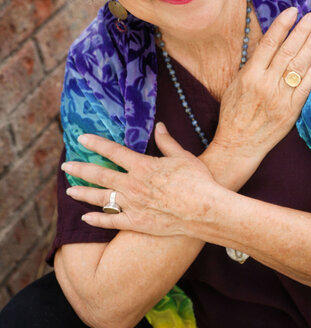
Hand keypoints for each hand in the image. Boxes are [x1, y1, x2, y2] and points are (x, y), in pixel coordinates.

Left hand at [62, 125, 218, 235]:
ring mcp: (133, 206)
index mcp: (142, 166)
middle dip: (80, 169)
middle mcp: (133, 185)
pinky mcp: (137, 224)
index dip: (96, 143)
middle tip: (66, 166)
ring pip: (101, 199)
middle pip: (100, 175)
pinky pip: (112, 221)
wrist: (205, 211)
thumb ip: (167, 141)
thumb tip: (159, 126)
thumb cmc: (197, 181)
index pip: (113, 152)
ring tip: (69, 191)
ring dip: (83, 193)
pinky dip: (97, 219)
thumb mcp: (183, 156)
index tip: (81, 139)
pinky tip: (86, 217)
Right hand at [210, 7, 310, 168]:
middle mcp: (266, 84)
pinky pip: (304, 87)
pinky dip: (310, 72)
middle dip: (301, 31)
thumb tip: (269, 43)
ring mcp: (280, 98)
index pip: (269, 43)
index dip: (282, 25)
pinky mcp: (291, 111)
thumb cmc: (233, 113)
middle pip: (287, 51)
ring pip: (298, 67)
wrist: (238, 144)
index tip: (292, 11)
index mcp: (250, 75)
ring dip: (310, 47)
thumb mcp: (236, 84)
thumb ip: (252, 64)